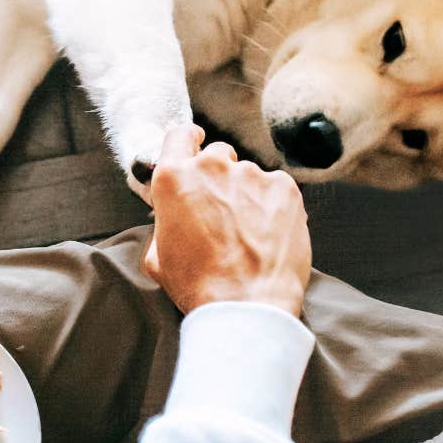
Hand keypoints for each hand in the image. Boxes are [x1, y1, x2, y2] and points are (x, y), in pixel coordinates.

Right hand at [142, 126, 311, 316]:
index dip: (188, 141)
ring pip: (249, 176)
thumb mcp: (157, 256)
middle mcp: (212, 167)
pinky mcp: (284, 188)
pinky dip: (273, 207)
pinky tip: (268, 235)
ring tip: (249, 234)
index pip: (179, 136)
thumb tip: (173, 215)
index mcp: (174, 178)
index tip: (196, 146)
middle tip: (223, 213)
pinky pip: (276, 189)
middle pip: (218, 155)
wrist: (247, 306)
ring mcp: (252, 174)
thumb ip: (163, 222)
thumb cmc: (199, 286)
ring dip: (248, 196)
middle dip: (220, 177)